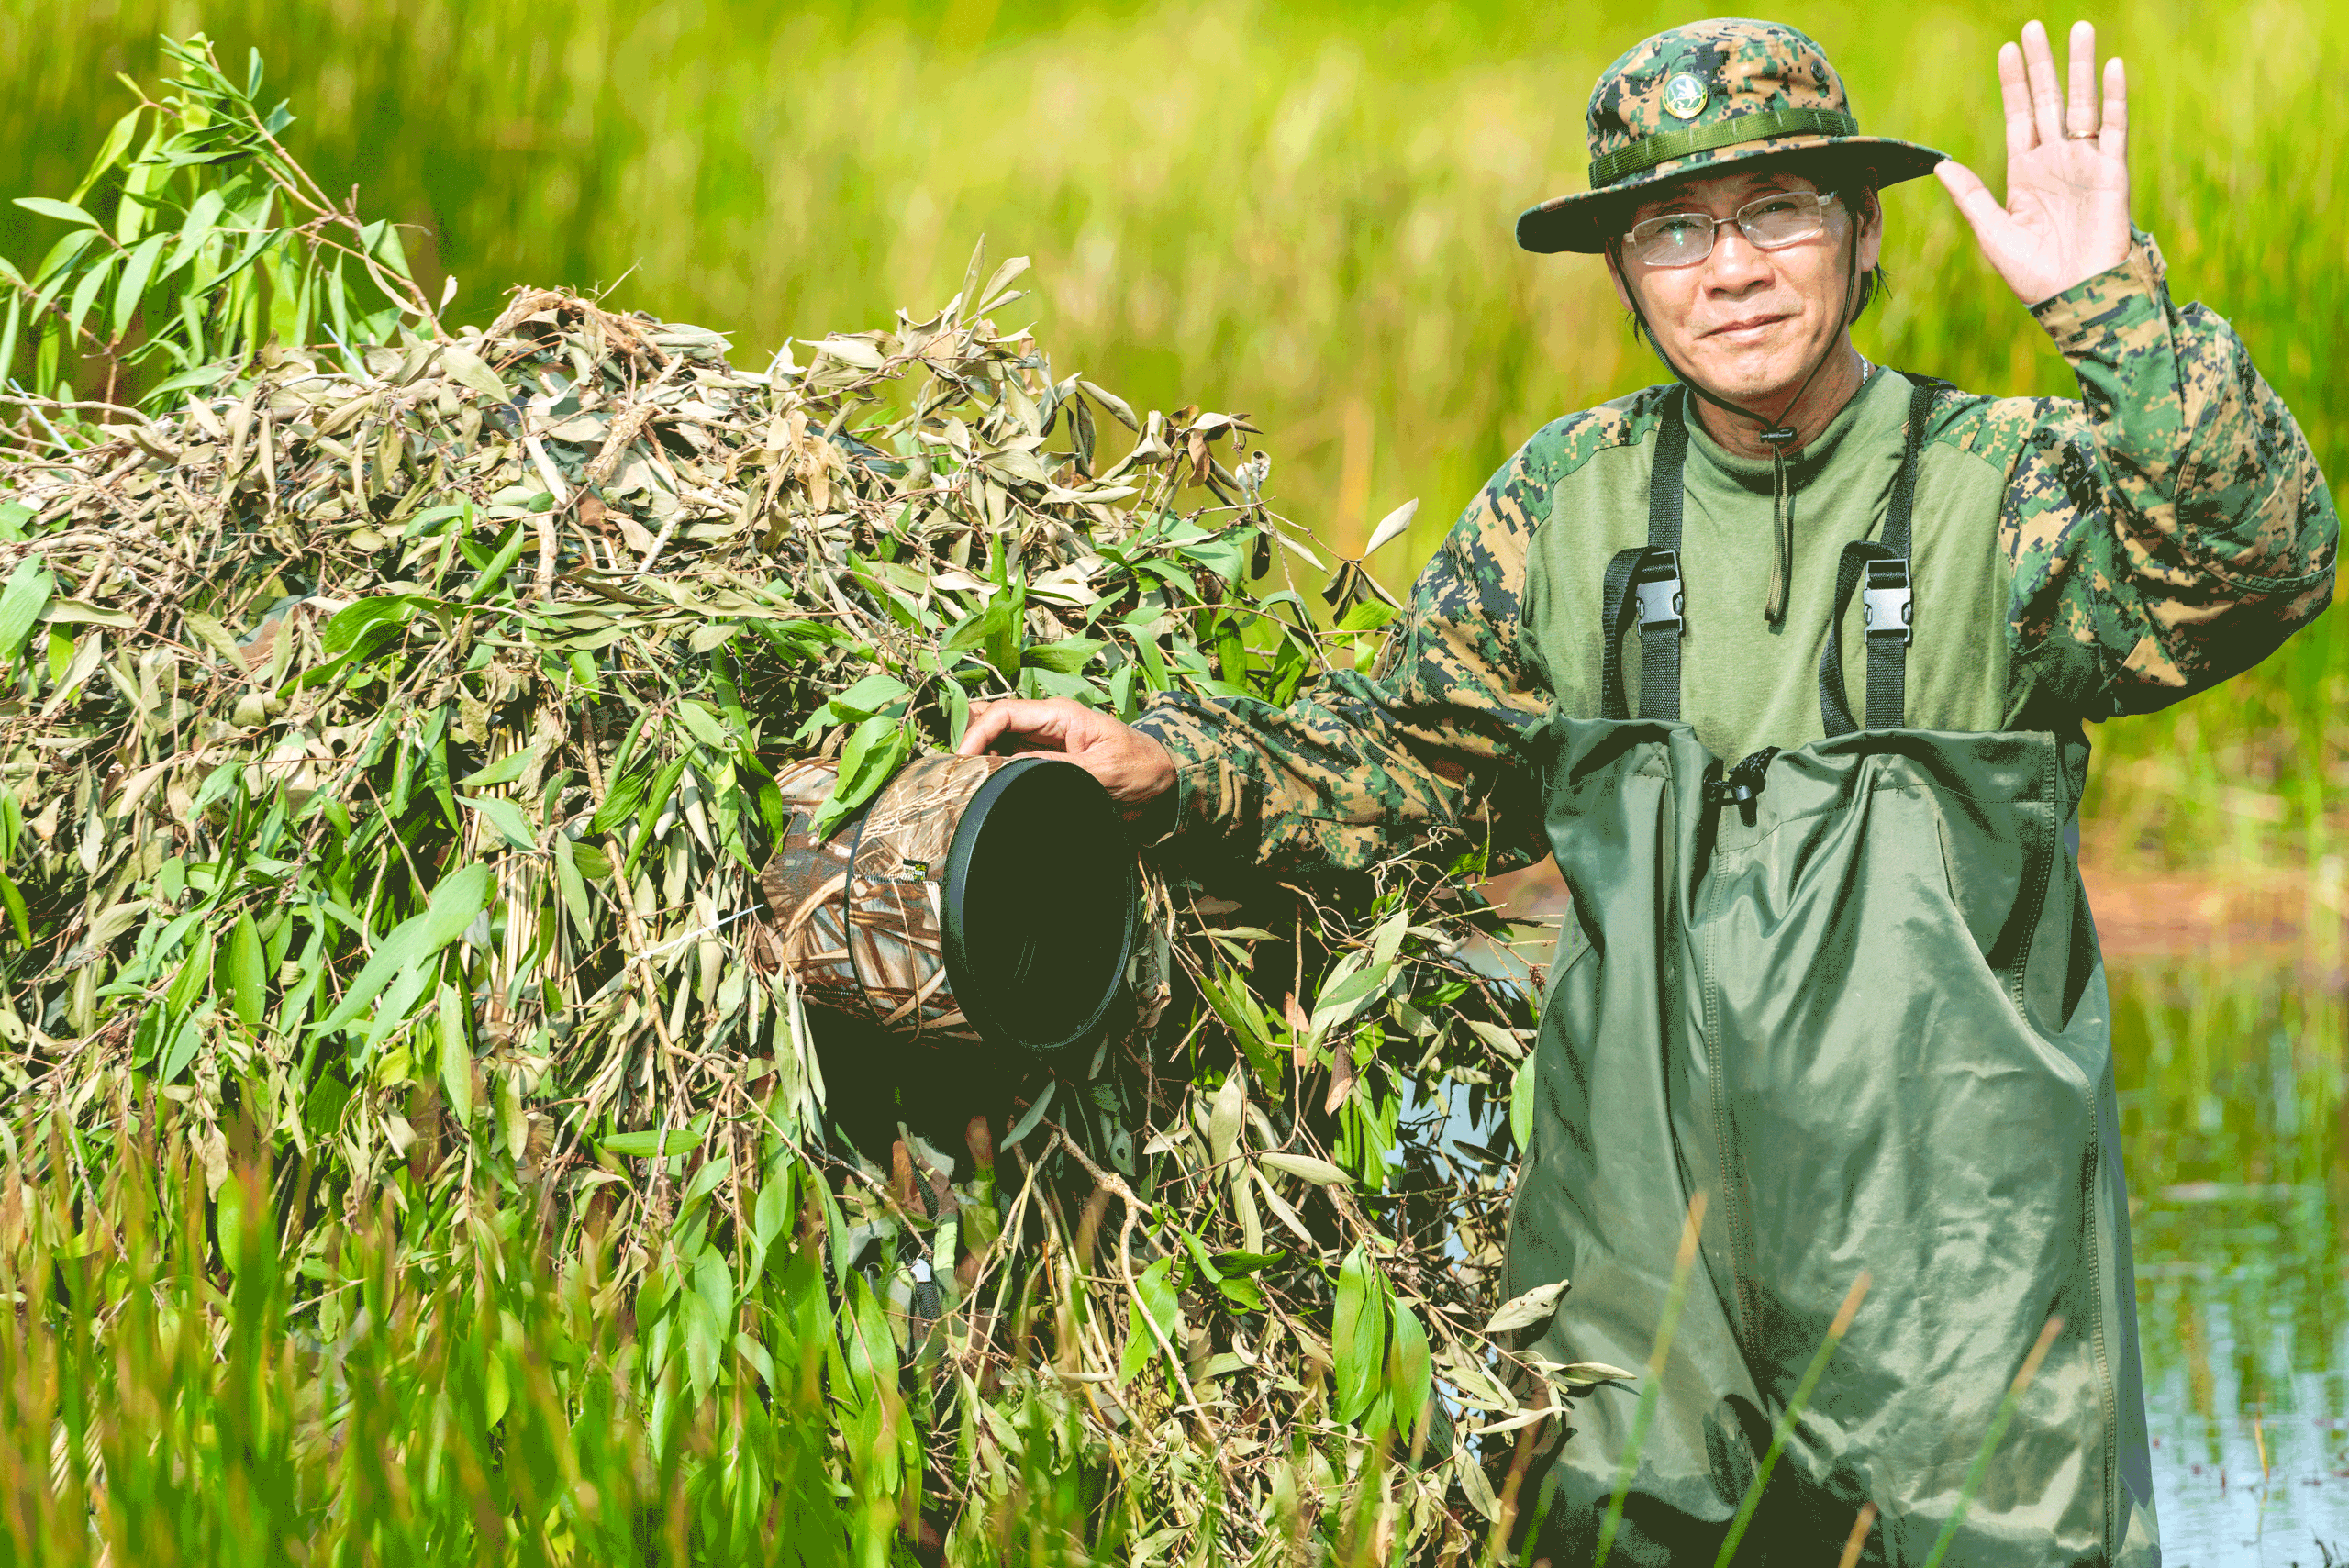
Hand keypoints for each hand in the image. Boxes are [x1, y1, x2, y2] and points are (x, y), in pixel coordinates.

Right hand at [956, 697, 1176, 820]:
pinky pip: (1011, 763)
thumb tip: (1012, 771)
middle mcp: (1047, 725)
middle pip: (993, 723)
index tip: (963, 761)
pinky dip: (995, 774)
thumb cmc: (1142, 768)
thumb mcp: (1102, 771)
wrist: (1166, 784)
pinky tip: (986, 791)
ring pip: (997, 743)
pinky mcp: (1047, 764)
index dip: (977, 733)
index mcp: (1060, 715)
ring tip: (966, 785)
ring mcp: (1045, 744)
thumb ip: (1058, 768)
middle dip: (971, 742)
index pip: (1004, 713)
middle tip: (957, 775)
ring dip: (981, 760)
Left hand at [1935, 19, 2131, 305]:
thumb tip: (1940, 165)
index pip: (2019, 117)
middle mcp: (2056, 161)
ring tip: (2079, 30)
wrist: (2074, 300)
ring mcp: (2086, 164)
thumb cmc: (2033, 275)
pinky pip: (2114, 128)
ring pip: (2082, 104)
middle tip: (2035, 25)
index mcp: (2025, 174)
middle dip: (2042, 65)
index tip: (2007, 49)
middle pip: (2048, 101)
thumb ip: (1971, 197)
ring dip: (2080, 68)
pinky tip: (2111, 66)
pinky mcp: (2112, 173)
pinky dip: (2114, 98)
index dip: (2014, 84)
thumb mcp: (1993, 233)